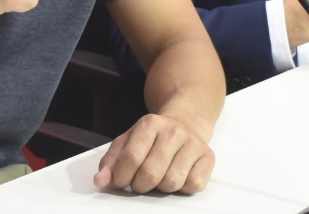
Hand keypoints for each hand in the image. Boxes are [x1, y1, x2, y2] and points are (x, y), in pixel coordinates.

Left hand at [94, 114, 214, 194]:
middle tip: (140, 181)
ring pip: (171, 183)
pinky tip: (178, 175)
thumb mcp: (128, 141)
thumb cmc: (153, 138)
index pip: (131, 157)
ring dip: (161, 188)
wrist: (185, 122)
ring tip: (160, 176)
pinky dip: (182, 188)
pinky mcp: (208, 157)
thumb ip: (111, 161)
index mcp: (150, 124)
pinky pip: (192, 186)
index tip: (121, 181)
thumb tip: (100, 181)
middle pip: (150, 174)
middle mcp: (173, 130)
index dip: (122, 177)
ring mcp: (193, 143)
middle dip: (140, 185)